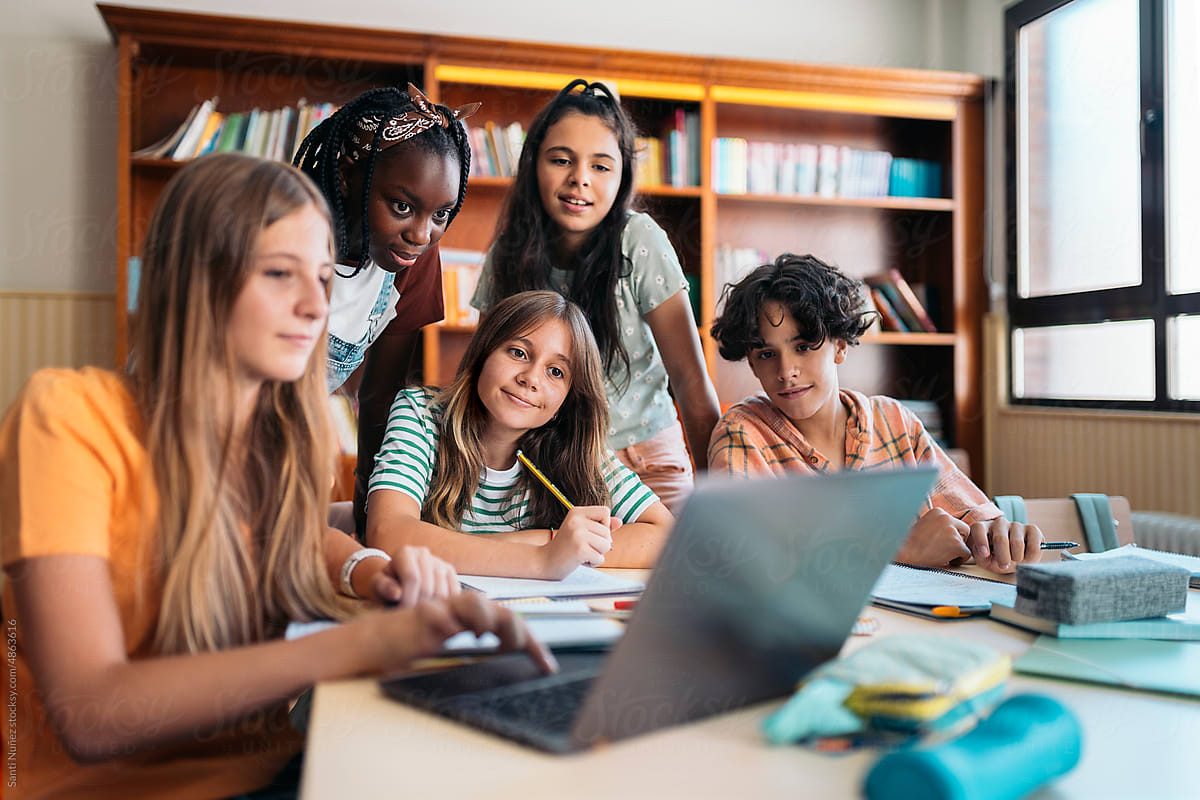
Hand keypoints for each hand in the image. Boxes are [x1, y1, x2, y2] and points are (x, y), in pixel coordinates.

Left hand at [359, 545, 460, 606]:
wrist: (398, 583)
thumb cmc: (387, 587)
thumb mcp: (378, 587)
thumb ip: (383, 588)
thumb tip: (396, 593)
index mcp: (404, 553)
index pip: (412, 577)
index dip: (408, 599)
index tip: (402, 612)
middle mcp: (423, 553)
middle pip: (428, 586)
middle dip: (419, 606)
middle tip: (411, 617)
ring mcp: (439, 561)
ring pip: (442, 592)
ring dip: (431, 608)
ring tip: (419, 614)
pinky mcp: (450, 572)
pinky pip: (453, 593)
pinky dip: (444, 606)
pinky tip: (432, 610)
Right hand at [363, 593, 557, 674]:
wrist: (369, 648)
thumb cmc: (407, 656)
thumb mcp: (447, 662)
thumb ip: (471, 661)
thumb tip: (504, 674)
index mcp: (469, 624)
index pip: (508, 624)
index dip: (532, 643)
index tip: (548, 666)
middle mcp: (458, 613)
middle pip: (499, 610)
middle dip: (518, 629)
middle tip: (525, 649)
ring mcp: (439, 611)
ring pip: (474, 602)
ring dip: (491, 618)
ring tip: (497, 638)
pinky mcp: (419, 616)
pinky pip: (441, 613)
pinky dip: (453, 621)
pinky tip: (461, 633)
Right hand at [539, 505, 613, 578]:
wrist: (544, 562)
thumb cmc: (565, 547)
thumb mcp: (581, 531)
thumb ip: (600, 525)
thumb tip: (619, 522)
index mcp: (576, 512)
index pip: (605, 512)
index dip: (604, 525)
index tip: (591, 534)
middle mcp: (577, 520)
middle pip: (608, 532)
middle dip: (600, 544)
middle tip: (582, 547)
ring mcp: (578, 534)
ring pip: (607, 545)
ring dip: (597, 554)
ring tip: (582, 553)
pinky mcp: (580, 549)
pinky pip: (600, 558)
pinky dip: (593, 563)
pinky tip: (580, 561)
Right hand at [896, 507, 971, 567]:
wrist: (905, 556)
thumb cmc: (911, 545)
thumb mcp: (924, 526)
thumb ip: (938, 525)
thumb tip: (951, 530)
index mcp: (938, 511)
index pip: (955, 522)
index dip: (949, 534)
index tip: (938, 541)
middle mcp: (946, 517)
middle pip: (964, 530)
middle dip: (957, 541)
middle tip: (942, 549)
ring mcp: (952, 531)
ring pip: (965, 543)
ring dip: (956, 551)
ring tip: (940, 554)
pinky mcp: (957, 544)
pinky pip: (966, 554)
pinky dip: (958, 560)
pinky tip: (944, 560)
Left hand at [966, 518, 1044, 573]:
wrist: (1012, 560)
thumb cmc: (994, 558)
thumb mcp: (984, 560)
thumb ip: (980, 556)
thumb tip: (985, 552)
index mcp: (983, 528)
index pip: (978, 528)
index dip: (981, 541)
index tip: (985, 554)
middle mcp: (999, 523)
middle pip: (1000, 539)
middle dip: (1003, 557)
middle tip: (1004, 565)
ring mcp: (1016, 525)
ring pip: (1017, 543)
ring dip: (1017, 558)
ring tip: (1015, 560)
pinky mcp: (1033, 530)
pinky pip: (1033, 546)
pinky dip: (1030, 558)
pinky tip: (1026, 558)